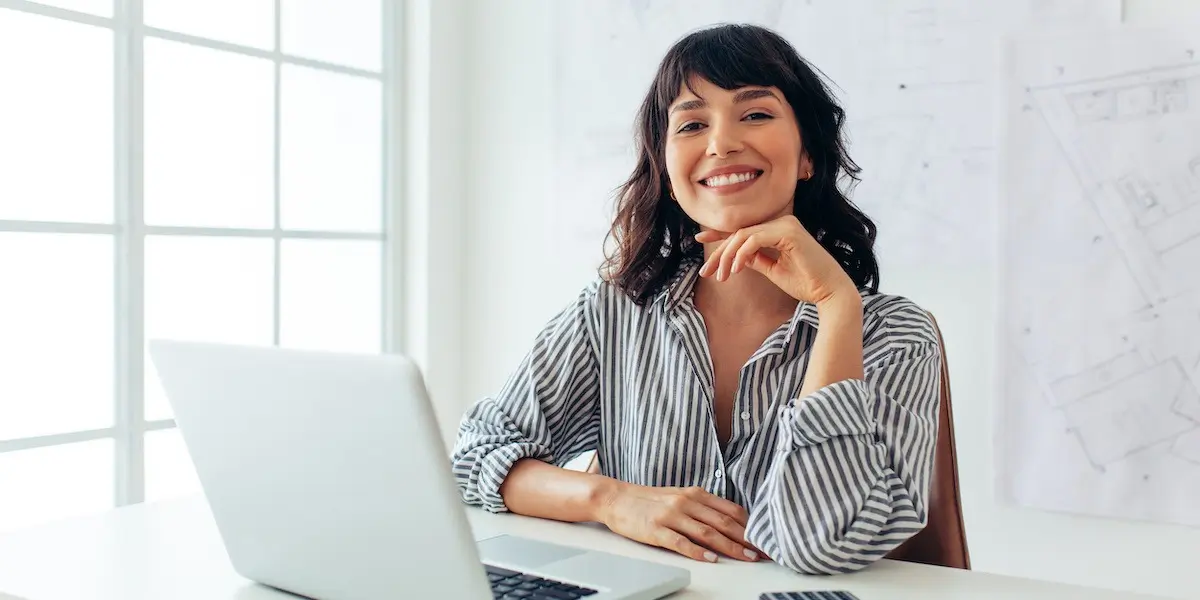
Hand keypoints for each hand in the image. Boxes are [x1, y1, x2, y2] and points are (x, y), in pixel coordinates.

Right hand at [595, 483, 759, 562]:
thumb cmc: (649, 500)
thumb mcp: (680, 497)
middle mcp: (686, 502)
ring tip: (745, 558)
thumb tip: (731, 522)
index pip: (731, 509)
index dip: (750, 525)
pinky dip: (698, 552)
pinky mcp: (657, 530)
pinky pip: (681, 542)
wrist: (616, 498)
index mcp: (695, 493)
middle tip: (762, 553)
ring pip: (707, 533)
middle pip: (723, 522)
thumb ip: (703, 507)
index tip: (764, 539)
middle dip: (746, 540)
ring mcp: (671, 516)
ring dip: (730, 548)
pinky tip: (710, 559)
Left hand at [695, 215, 856, 305]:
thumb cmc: (805, 283)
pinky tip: (734, 270)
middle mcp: (782, 222)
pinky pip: (754, 239)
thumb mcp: (772, 270)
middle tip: (706, 272)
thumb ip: (755, 260)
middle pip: (740, 233)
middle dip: (719, 253)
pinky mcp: (788, 233)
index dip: (720, 234)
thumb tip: (735, 256)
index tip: (699, 240)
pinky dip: (741, 254)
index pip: (744, 230)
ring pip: (743, 236)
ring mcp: (786, 225)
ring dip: (727, 256)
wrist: (830, 292)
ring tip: (721, 276)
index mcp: (779, 230)